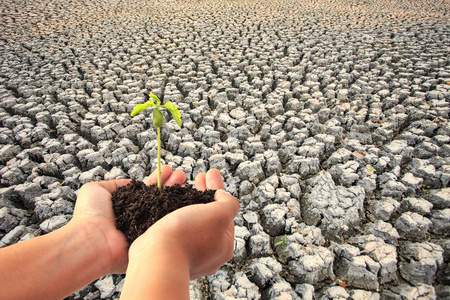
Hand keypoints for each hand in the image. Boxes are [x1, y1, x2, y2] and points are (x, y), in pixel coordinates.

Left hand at [70, 166, 185, 273]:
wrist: (91, 241)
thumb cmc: (89, 216)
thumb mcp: (96, 190)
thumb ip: (116, 184)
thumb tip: (132, 184)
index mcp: (127, 206)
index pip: (147, 190)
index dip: (158, 179)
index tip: (167, 169)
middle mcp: (138, 217)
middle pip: (159, 197)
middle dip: (171, 184)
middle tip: (181, 175)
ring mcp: (147, 228)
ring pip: (166, 208)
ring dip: (176, 193)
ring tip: (184, 180)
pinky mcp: (153, 239)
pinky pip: (167, 224)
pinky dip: (177, 212)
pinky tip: (185, 199)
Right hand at [130, 169, 239, 278]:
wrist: (154, 258)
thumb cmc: (188, 235)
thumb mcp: (220, 214)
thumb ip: (229, 203)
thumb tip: (223, 197)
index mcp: (223, 246)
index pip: (225, 213)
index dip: (218, 189)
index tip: (210, 173)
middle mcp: (206, 253)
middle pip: (207, 216)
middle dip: (203, 192)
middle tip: (199, 176)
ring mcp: (185, 254)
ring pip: (188, 219)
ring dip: (186, 198)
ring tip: (181, 183)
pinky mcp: (166, 251)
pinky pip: (172, 226)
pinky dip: (171, 209)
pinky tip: (167, 198)